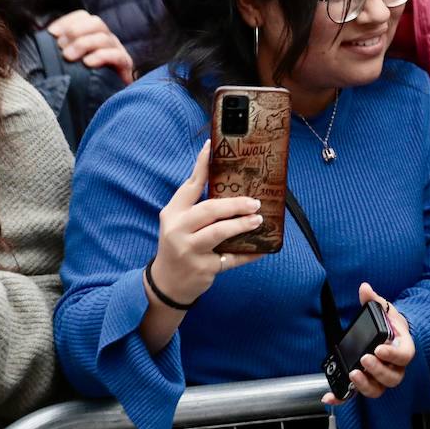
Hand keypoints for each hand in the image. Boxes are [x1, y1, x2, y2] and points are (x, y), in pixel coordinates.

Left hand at [48, 11, 133, 82]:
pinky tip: (87, 63)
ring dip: (83, 44)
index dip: (66, 21)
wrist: (104, 101)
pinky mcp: (125, 65)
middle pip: (95, 22)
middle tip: (60, 47)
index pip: (82, 17)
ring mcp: (117, 50)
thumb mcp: (68, 63)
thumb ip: (58, 51)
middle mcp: (106, 39)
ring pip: (104, 37)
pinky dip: (101, 56)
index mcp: (92, 35)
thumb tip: (43, 41)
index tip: (51, 33)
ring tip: (68, 57)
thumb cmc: (82, 82)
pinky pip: (116, 55)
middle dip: (75, 31)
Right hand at [149, 140, 263, 307]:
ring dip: (242, 225)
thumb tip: (230, 184)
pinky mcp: (203, 268)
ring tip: (258, 219)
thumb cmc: (178, 244)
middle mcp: (178, 230)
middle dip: (235, 204)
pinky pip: (232, 258)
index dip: (201, 165)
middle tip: (255, 202)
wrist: (166, 283)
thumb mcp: (178, 222)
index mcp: (172, 213)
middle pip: (209, 210)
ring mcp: (189, 250)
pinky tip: (263, 248)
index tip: (211, 146)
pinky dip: (249, 253)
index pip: (189, 185)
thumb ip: (196, 205)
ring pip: (219, 233)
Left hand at [321, 283, 415, 404]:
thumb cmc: (391, 326)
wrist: (392, 336)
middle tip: (364, 359)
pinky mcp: (368, 383)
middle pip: (392, 377)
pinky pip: (357, 395)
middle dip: (377, 370)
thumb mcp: (386, 310)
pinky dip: (343, 398)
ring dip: (365, 385)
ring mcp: (382, 378)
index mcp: (403, 348)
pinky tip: (330, 396)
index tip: (379, 349)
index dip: (392, 355)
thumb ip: (374, 301)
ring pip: (378, 389)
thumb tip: (364, 288)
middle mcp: (395, 367)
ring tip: (353, 374)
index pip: (404, 356)